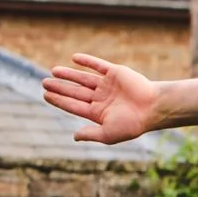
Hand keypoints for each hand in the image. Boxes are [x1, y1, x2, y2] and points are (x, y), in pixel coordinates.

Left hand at [43, 54, 158, 143]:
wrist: (153, 107)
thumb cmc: (133, 123)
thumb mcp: (108, 134)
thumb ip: (90, 134)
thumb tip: (74, 137)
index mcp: (99, 113)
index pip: (74, 105)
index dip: (59, 100)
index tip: (45, 95)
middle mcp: (102, 98)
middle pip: (76, 91)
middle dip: (60, 87)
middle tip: (44, 82)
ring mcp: (108, 85)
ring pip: (84, 78)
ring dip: (69, 74)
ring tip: (53, 71)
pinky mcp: (116, 73)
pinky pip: (99, 66)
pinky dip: (87, 61)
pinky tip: (74, 58)